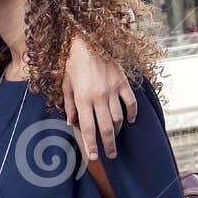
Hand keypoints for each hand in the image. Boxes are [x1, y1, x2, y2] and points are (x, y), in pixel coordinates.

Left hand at [62, 35, 137, 160]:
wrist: (88, 39)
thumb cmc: (73, 63)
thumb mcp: (65, 84)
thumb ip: (69, 105)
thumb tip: (71, 123)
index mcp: (83, 99)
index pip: (88, 128)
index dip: (91, 145)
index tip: (94, 157)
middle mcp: (99, 97)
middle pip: (106, 128)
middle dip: (108, 145)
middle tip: (111, 155)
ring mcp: (112, 89)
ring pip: (119, 118)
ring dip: (118, 131)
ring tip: (115, 138)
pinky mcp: (122, 82)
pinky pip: (130, 102)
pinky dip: (132, 113)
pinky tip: (130, 120)